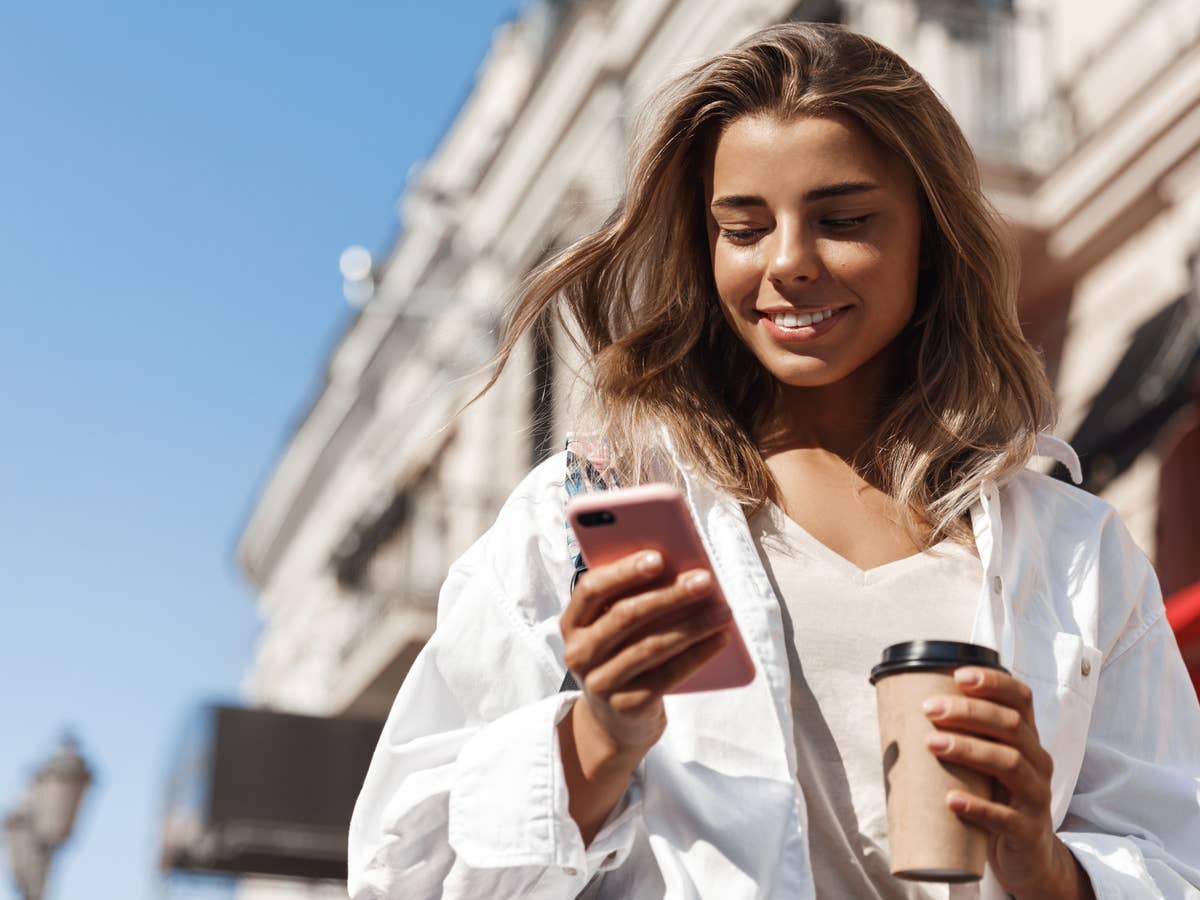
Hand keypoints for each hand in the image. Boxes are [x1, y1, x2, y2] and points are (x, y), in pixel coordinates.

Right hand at [559, 549, 730, 761]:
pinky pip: (668, 674)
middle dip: (669, 595)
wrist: (615, 719)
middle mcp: (579, 652)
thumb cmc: (620, 654)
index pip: (591, 589)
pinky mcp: (626, 705)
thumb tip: (680, 569)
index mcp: (572, 623)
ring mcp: (600, 682)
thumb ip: (629, 599)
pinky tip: (720, 639)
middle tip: (705, 580)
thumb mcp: (612, 628)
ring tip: (723, 611)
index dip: (623, 571)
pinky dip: (698, 654)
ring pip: (650, 645)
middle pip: (625, 616)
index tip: (658, 557)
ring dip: (693, 625)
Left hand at [923, 667, 1095, 899]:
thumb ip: (959, 740)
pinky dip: (978, 806)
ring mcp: (1036, 796)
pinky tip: (951, 799)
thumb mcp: (985, 765)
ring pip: (1011, 763)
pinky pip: (1007, 817)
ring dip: (969, 749)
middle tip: (929, 709)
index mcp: (1026, 739)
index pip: (1021, 698)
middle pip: (1012, 725)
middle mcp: (1037, 761)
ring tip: (931, 744)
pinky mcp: (1028, 831)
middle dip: (969, 712)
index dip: (994, 682)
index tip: (958, 674)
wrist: (1027, 857)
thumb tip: (897, 716)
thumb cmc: (996, 798)